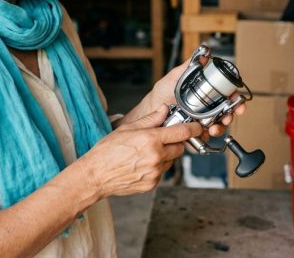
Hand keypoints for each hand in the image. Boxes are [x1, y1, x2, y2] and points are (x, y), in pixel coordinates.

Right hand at [81, 105, 201, 197]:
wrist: (95, 175)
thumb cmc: (107, 151)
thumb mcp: (127, 129)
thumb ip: (150, 119)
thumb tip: (164, 109)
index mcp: (151, 140)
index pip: (182, 132)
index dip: (193, 128)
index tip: (197, 127)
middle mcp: (156, 157)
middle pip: (180, 147)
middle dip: (174, 142)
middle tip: (161, 139)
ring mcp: (155, 172)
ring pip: (171, 160)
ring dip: (165, 155)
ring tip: (145, 153)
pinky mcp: (152, 184)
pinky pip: (162, 172)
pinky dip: (156, 167)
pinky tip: (141, 164)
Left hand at [124, 55, 247, 136]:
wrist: (148, 115)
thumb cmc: (159, 96)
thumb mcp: (173, 78)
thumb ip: (188, 67)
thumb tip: (203, 56)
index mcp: (203, 94)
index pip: (224, 95)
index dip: (234, 97)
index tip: (237, 99)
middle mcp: (204, 108)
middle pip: (226, 111)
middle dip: (231, 114)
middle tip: (229, 115)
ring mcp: (200, 122)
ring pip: (218, 125)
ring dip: (220, 127)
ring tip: (214, 127)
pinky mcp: (194, 134)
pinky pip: (205, 136)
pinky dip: (207, 136)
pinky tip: (204, 132)